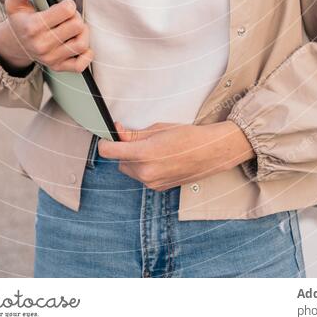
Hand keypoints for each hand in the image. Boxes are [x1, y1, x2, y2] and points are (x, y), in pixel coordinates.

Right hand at [0, 0, 93, 72]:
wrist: (15, 45)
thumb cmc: (20, 20)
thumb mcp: (15, 4)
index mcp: (33, 26)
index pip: (67, 10)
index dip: (69, 5)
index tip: (64, 6)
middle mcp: (42, 45)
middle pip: (77, 26)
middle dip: (77, 17)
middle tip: (70, 17)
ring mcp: (50, 58)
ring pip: (81, 44)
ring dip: (83, 33)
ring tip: (75, 29)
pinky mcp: (57, 67)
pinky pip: (80, 65)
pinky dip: (86, 55)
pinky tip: (79, 43)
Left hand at [98, 119, 254, 190]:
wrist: (210, 152)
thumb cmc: (187, 136)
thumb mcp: (158, 128)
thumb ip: (134, 134)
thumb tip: (117, 133)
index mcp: (144, 154)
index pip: (109, 151)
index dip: (106, 142)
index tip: (109, 136)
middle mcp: (145, 173)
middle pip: (120, 161)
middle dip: (125, 150)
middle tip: (141, 140)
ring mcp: (152, 183)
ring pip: (130, 170)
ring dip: (135, 160)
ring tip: (154, 150)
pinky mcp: (158, 188)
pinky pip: (142, 177)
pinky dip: (145, 168)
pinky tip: (161, 159)